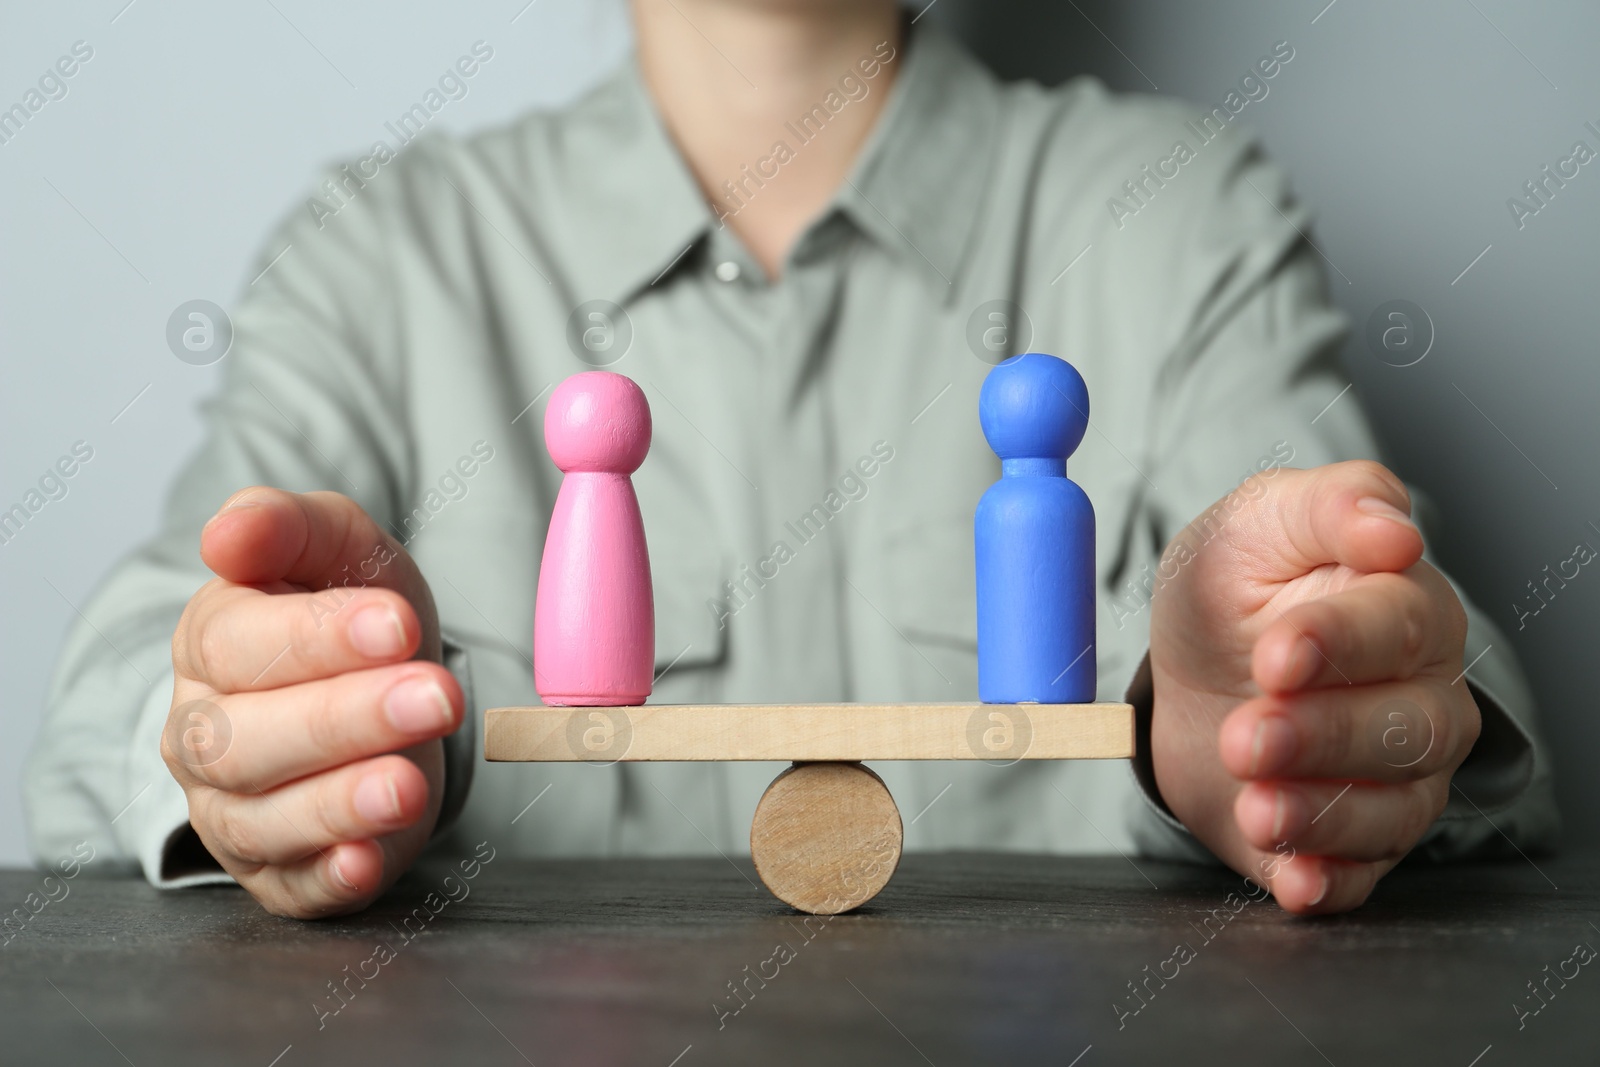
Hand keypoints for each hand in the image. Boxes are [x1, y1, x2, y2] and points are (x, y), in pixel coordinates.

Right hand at [162, 488, 461, 917]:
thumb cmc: (350, 611)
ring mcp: (233, 809)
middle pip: (247, 739)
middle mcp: (204, 733)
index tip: (399, 624)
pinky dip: (328, 878)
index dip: (316, 636)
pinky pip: (292, 887)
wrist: (377, 682)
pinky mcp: (279, 872)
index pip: (238, 643)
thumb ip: (287, 526)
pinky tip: (366, 861)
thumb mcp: (337, 547)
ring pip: (266, 817)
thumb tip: (226, 532)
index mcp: (210, 643)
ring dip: (341, 803)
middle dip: (345, 719)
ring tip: (409, 783)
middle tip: (435, 698)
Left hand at [1148, 461, 1480, 913]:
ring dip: (1321, 814)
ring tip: (1254, 809)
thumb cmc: (1234, 591)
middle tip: (1246, 737)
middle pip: (1407, 728)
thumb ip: (1325, 505)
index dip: (1341, 643)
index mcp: (1404, 608)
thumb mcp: (1255, 524)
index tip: (1277, 654)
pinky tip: (1294, 879)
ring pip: (1392, 808)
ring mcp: (1394, 776)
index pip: (1399, 626)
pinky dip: (1329, 882)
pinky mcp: (1352, 840)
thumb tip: (1395, 525)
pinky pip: (1362, 875)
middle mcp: (1417, 697)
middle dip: (1323, 737)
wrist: (1188, 674)